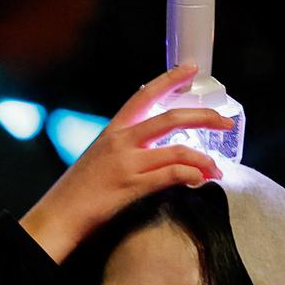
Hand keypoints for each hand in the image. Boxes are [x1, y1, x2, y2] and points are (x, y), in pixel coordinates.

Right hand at [19, 63, 228, 262]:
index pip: (144, 96)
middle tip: (225, 122)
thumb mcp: (100, 158)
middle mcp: (120, 141)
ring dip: (204, 159)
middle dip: (204, 118)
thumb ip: (126, 148)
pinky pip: (172, 174)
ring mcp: (127, 163)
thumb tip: (156, 148)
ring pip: (178, 150)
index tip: (191, 69)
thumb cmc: (79, 191)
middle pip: (170, 118)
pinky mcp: (132, 185)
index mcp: (113, 131)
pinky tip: (199, 180)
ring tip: (216, 169)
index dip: (170, 79)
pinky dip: (192, 175)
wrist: (59, 214)